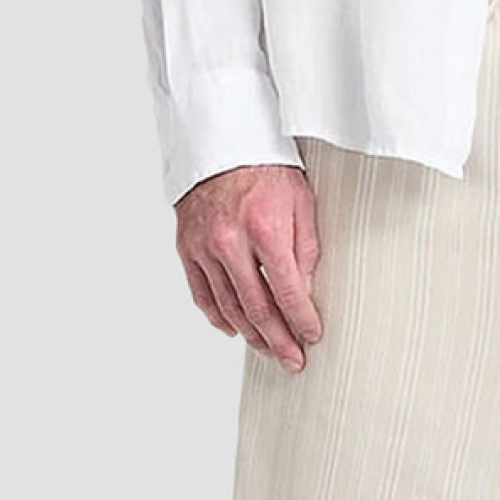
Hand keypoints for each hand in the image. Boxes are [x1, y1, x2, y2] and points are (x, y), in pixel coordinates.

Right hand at [175, 164, 322, 370]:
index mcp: (264, 229)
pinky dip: (218, 316)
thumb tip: (306, 291)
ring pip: (228, 307)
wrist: (222, 139)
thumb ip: (305, 250)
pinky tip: (234, 329)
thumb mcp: (302, 201)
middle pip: (256, 308)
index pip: (287, 292)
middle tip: (292, 359)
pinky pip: (202, 293)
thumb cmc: (267, 167)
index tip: (312, 336)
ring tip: (268, 348)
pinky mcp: (186, 247)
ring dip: (251, 334)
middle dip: (278, 340)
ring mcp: (204, 247)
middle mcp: (230, 242)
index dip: (302, 320)